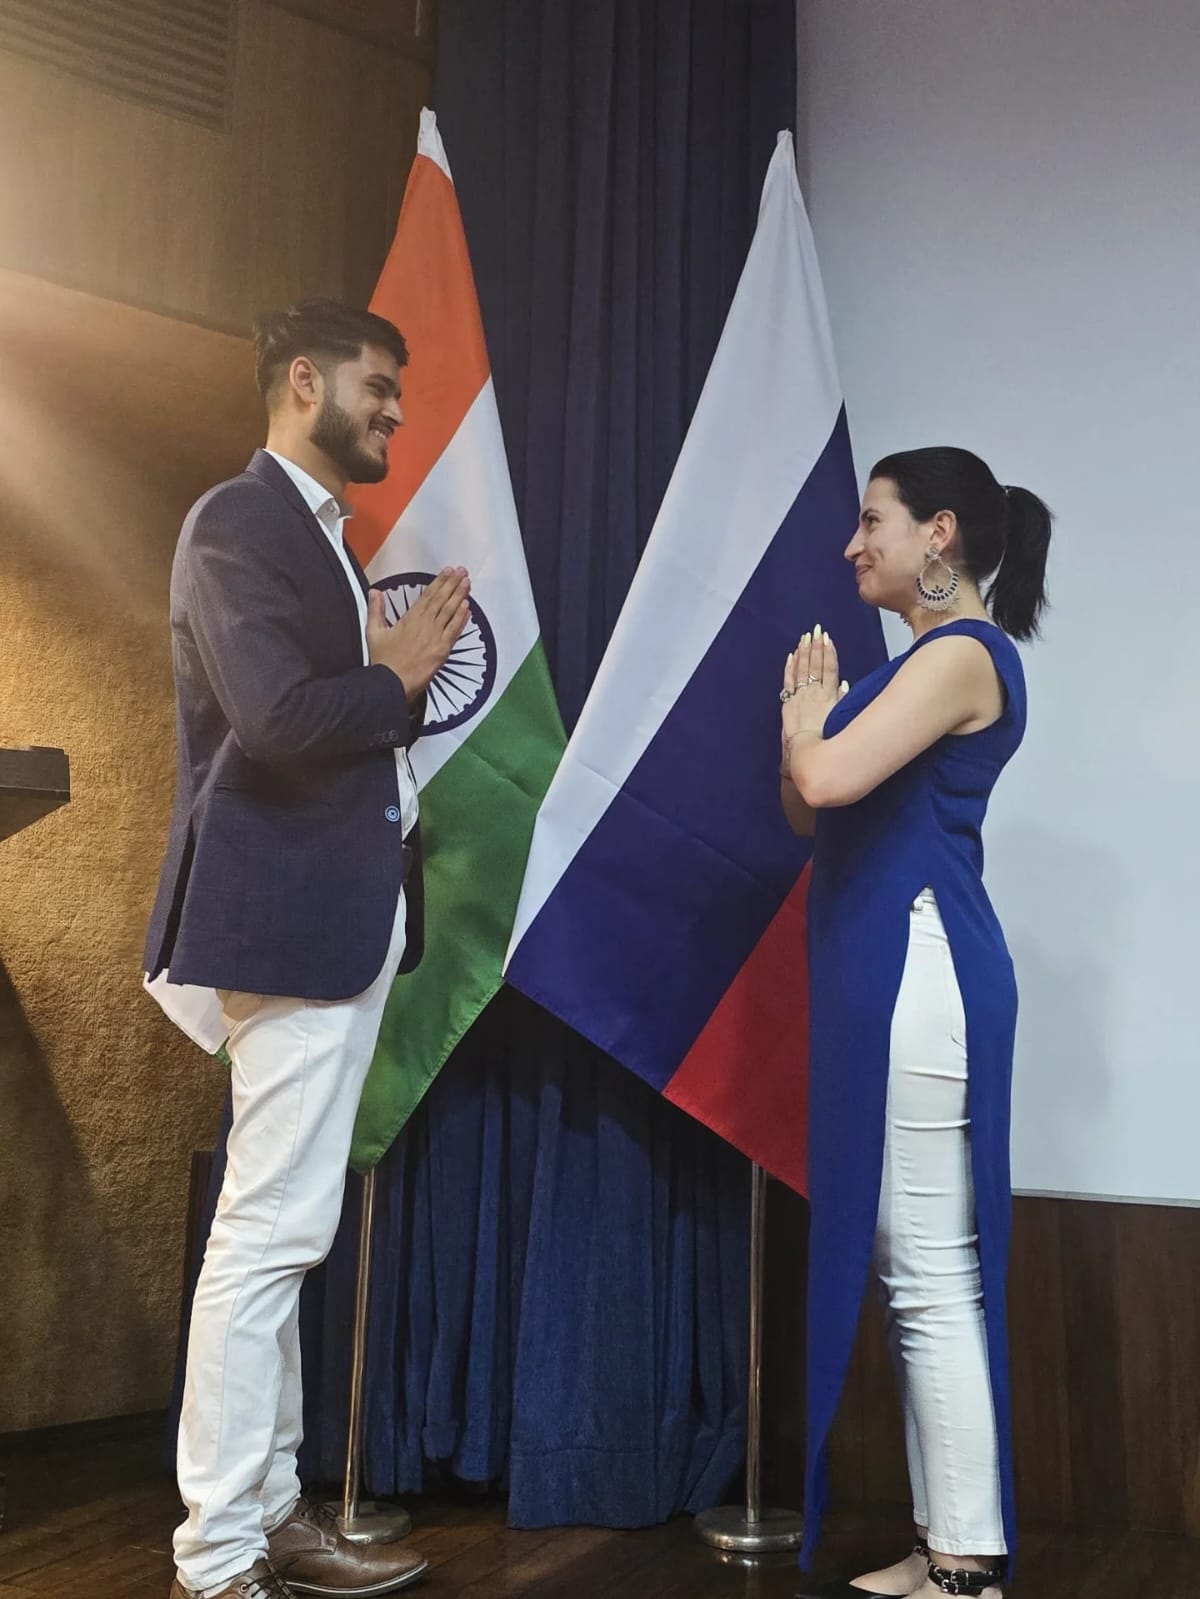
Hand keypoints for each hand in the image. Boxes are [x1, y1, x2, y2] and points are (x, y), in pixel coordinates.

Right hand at [368, 567, 470, 703]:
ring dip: (460, 596)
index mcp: (410, 618)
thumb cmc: (383, 661)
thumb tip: (375, 592)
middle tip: (462, 571)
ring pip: (451, 611)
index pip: (428, 595)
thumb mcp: (374, 632)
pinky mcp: (443, 649)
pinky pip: (455, 630)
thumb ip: (376, 610)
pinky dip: (462, 618)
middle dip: (453, 584)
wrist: (392, 682)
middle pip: (442, 599)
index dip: (439, 582)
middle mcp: (425, 623)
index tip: (448, 571)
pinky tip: (468, 607)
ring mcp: (436, 636)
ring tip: (467, 583)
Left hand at [780, 624, 847, 738]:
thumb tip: (845, 683)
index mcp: (829, 695)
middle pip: (815, 665)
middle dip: (815, 646)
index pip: (829, 668)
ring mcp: (799, 696)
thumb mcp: (840, 717)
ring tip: (805, 637)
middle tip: (816, 630)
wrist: (805, 749)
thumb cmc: (825, 738)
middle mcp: (814, 692)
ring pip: (801, 669)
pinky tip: (791, 656)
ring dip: (803, 652)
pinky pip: (788, 681)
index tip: (828, 639)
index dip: (828, 652)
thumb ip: (843, 699)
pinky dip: (789, 667)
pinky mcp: (787, 702)